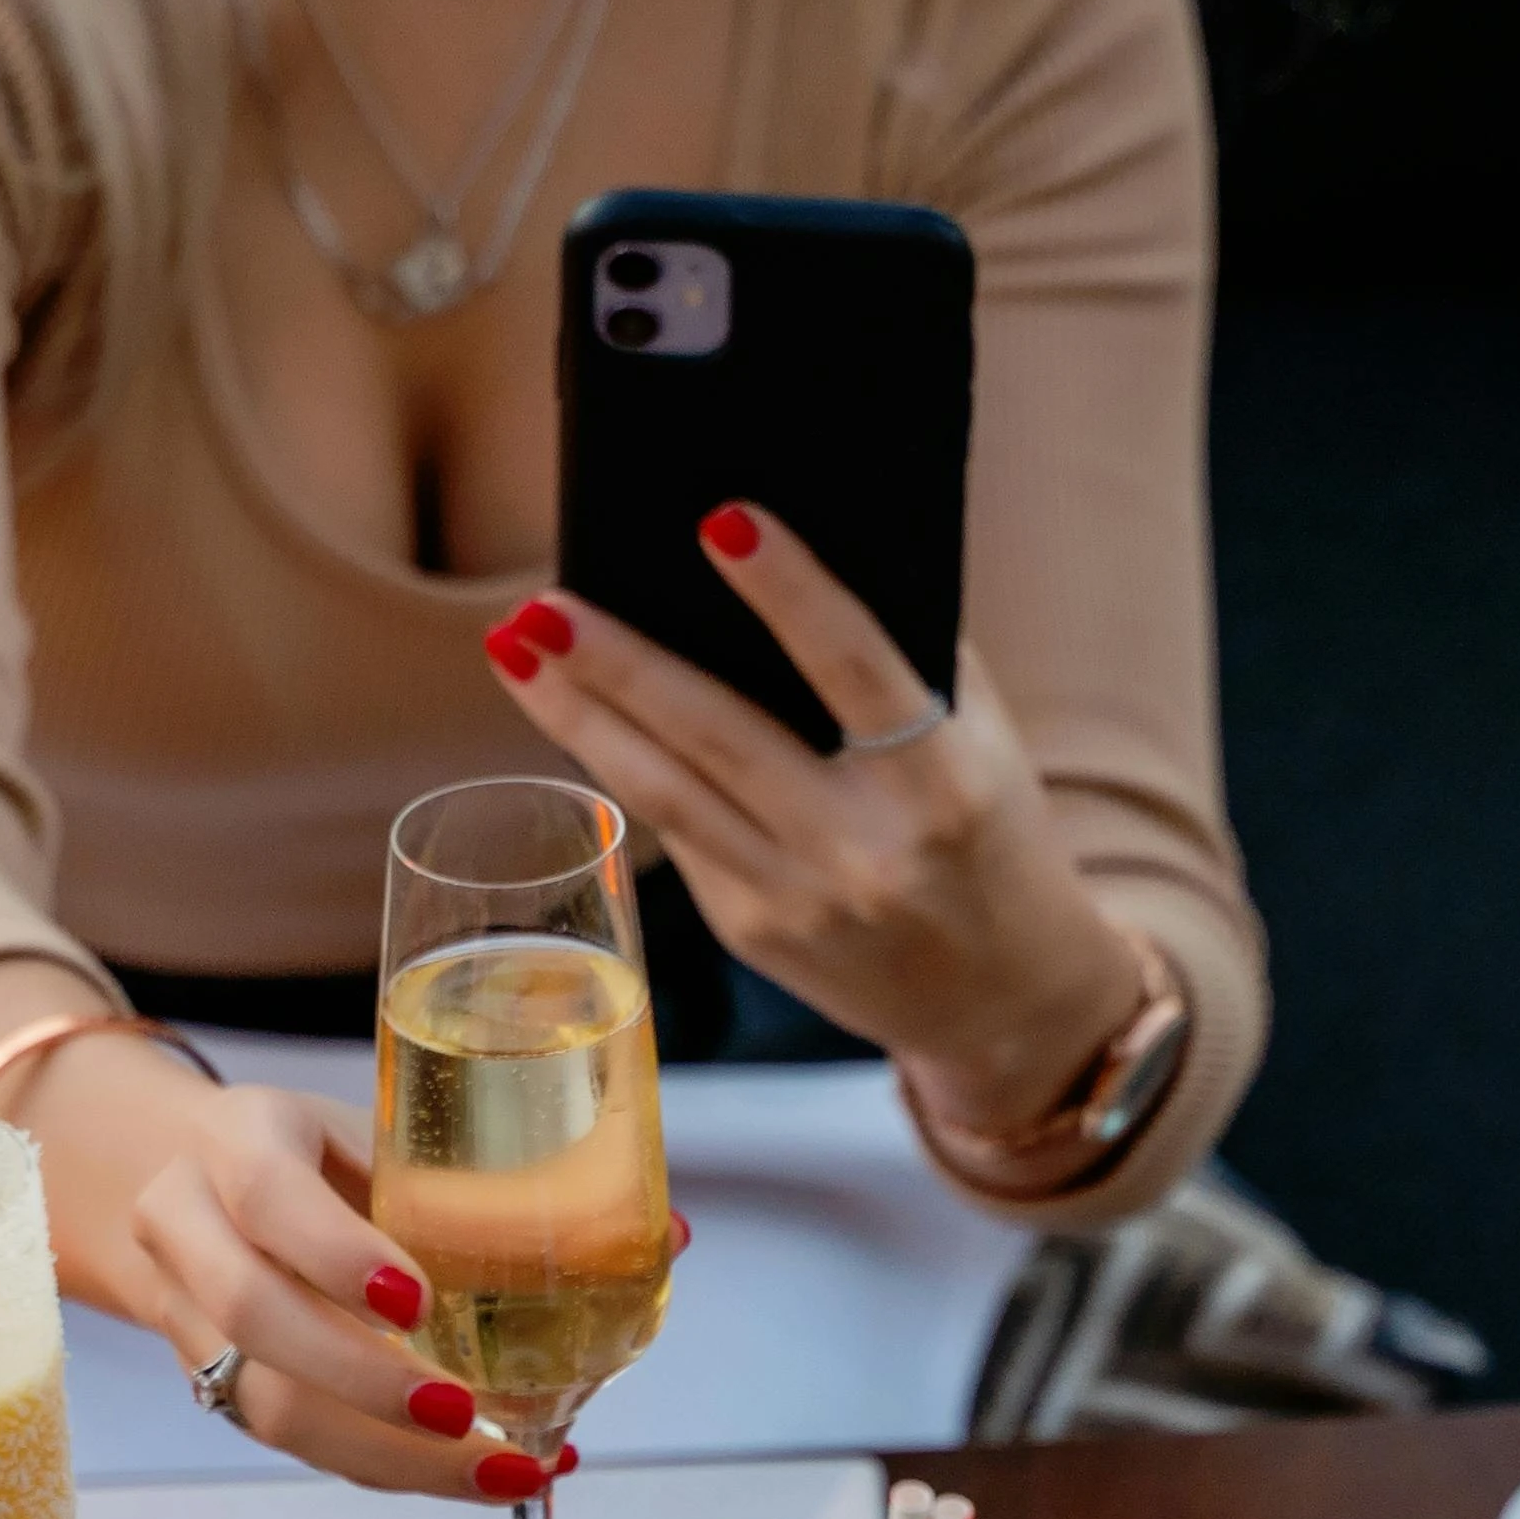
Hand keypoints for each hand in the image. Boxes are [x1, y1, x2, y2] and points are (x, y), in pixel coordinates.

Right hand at [19, 1041, 514, 1497]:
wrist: (199, 1187)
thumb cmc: (318, 1157)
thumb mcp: (377, 1132)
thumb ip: (469, 1179)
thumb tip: (640, 1229)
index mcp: (237, 1136)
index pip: (267, 1194)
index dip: (337, 1256)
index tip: (419, 1305)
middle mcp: (188, 1224)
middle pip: (251, 1315)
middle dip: (362, 1379)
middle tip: (460, 1413)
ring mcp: (187, 1314)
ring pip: (266, 1403)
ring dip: (389, 1453)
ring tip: (500, 1469)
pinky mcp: (212, 1384)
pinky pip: (297, 1441)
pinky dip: (392, 1466)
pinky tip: (478, 1473)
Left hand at [490, 502, 1149, 1152]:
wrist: (1004, 997)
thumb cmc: (991, 835)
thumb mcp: (982, 745)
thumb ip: (908, 660)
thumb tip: (794, 552)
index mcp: (941, 785)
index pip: (853, 667)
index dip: (788, 591)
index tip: (720, 521)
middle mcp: (864, 850)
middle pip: (718, 738)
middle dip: (619, 666)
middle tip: (539, 604)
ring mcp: (797, 901)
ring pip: (665, 795)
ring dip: (578, 717)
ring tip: (514, 647)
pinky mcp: (750, 934)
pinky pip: (676, 832)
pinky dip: (622, 762)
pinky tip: (572, 709)